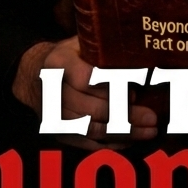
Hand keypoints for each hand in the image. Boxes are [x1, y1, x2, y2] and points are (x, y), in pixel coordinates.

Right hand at [12, 36, 157, 150]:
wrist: (35, 75)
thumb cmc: (69, 55)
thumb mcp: (82, 42)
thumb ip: (104, 50)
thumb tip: (143, 60)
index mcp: (59, 63)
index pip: (86, 80)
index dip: (112, 89)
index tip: (136, 92)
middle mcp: (52, 91)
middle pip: (91, 110)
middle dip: (126, 116)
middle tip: (152, 117)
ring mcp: (52, 115)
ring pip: (91, 129)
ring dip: (123, 133)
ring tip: (149, 131)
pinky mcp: (57, 132)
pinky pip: (86, 143)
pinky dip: (110, 144)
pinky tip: (131, 141)